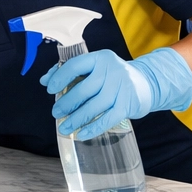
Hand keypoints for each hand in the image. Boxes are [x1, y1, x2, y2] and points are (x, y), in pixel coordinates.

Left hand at [40, 47, 191, 140]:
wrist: (146, 83)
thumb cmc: (112, 77)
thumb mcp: (94, 68)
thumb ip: (70, 71)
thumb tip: (44, 80)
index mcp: (100, 58)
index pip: (75, 65)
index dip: (60, 78)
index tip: (50, 90)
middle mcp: (112, 70)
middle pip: (84, 89)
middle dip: (66, 103)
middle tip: (55, 113)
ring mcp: (122, 87)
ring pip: (94, 106)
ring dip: (76, 119)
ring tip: (64, 127)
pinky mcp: (129, 104)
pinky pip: (108, 119)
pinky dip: (93, 128)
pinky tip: (82, 134)